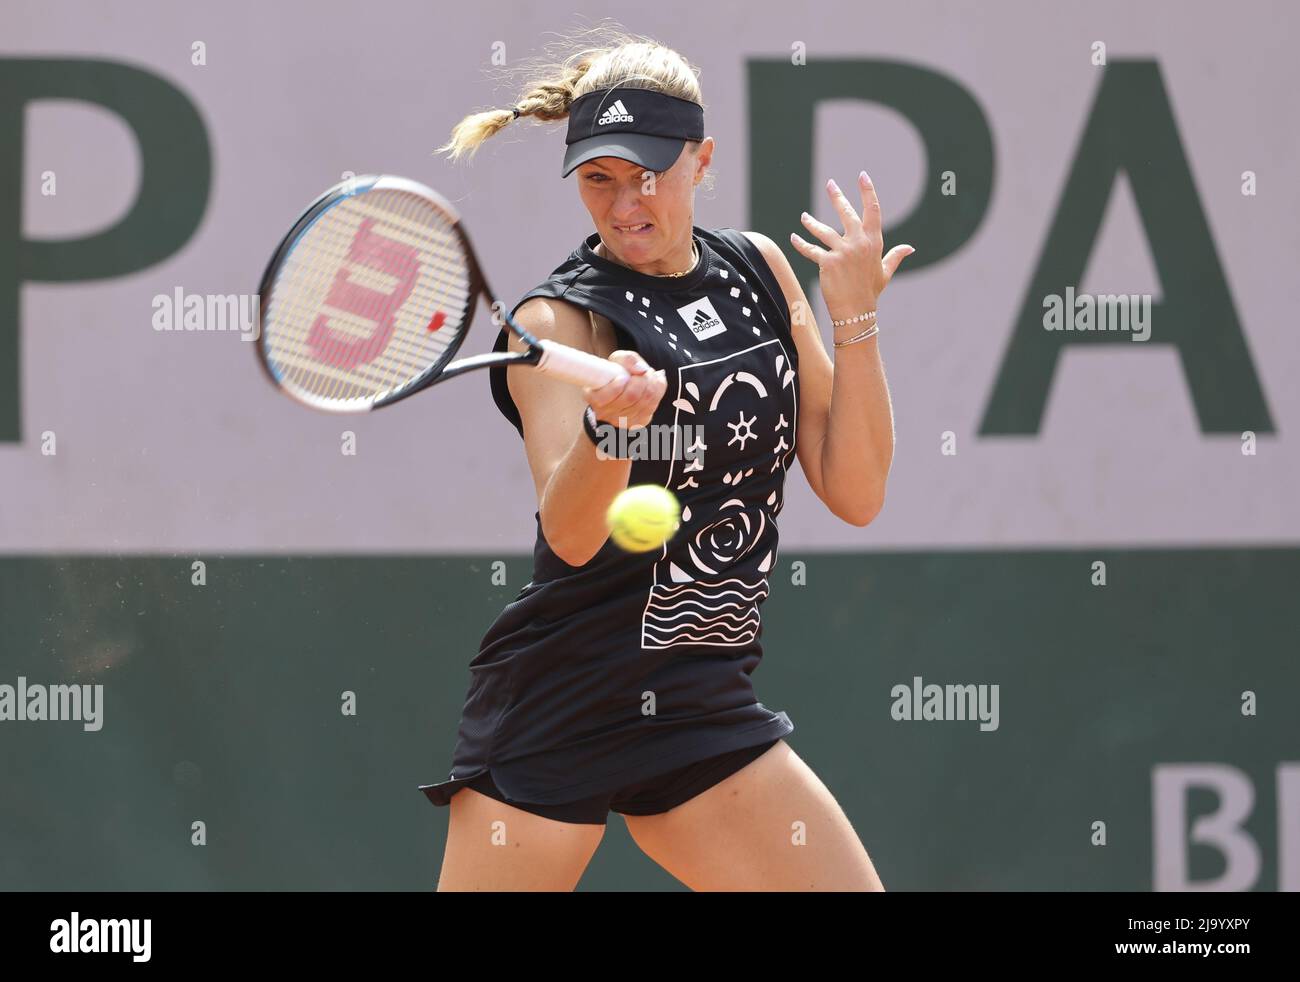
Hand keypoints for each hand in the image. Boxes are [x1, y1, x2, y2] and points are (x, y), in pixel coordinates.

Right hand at [583, 350, 665, 430]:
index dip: (616, 387)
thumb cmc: (617, 372)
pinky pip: (653, 407)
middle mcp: (605, 413)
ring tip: (649, 375)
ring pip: (645, 402)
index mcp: (593, 397)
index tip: (624, 376)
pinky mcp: (636, 423)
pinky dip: (658, 391)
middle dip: (643, 379)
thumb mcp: (617, 359)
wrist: (624, 387)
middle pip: (631, 397)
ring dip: (653, 384)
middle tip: (644, 371)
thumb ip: (627, 359)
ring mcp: (621, 421)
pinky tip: (654, 384)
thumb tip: (641, 370)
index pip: (603, 399)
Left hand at [789, 172, 914, 327]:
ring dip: (811, 223)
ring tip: (804, 217)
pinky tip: (794, 237)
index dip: (868, 191)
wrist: (856, 311)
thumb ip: (895, 256)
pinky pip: (811, 250)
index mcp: (874, 242)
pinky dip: (801, 244)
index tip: (863, 176)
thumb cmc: (870, 292)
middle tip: (831, 184)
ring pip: (823, 231)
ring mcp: (843, 252)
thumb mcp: (884, 272)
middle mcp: (859, 243)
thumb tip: (910, 248)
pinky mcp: (828, 262)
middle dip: (838, 197)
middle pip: (847, 214)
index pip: (873, 210)